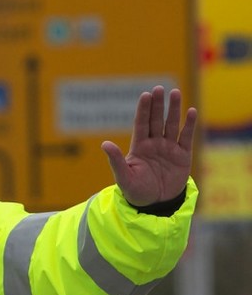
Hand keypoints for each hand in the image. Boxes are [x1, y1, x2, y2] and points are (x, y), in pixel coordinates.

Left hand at [101, 86, 196, 206]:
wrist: (155, 205)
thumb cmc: (136, 192)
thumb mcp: (124, 177)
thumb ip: (116, 160)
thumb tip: (105, 144)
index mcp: (139, 147)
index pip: (141, 124)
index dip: (143, 110)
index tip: (145, 95)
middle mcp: (154, 144)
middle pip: (156, 120)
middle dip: (157, 105)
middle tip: (159, 88)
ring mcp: (169, 149)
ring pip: (172, 125)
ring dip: (173, 110)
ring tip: (175, 93)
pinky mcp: (182, 156)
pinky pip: (186, 137)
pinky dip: (189, 125)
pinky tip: (191, 111)